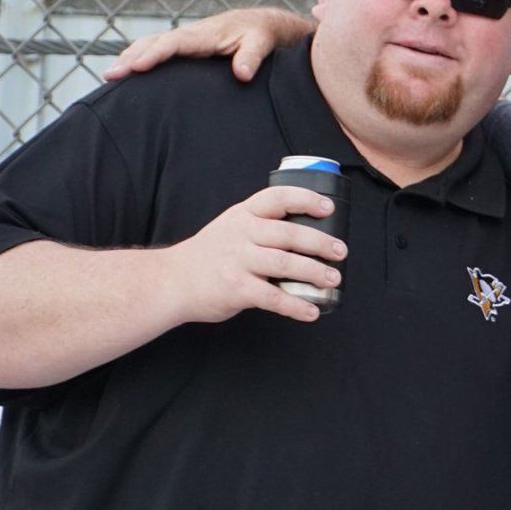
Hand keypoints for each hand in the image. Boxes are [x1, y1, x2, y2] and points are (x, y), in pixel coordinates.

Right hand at [103, 7, 314, 82]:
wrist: (259, 24)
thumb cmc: (259, 35)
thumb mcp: (261, 44)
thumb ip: (251, 57)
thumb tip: (242, 74)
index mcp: (203, 35)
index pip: (173, 43)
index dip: (154, 55)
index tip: (136, 67)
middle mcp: (188, 35)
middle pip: (153, 44)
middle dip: (130, 58)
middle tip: (110, 76)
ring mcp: (182, 41)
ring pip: (148, 46)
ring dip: (128, 59)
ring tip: (109, 77)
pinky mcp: (182, 48)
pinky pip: (154, 51)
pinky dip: (136, 58)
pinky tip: (124, 74)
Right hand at [162, 186, 345, 324]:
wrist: (170, 282)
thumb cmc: (207, 256)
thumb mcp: (230, 228)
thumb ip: (260, 227)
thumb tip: (306, 237)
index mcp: (243, 215)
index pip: (278, 197)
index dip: (306, 199)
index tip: (328, 207)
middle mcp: (241, 234)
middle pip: (289, 233)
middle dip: (320, 242)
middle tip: (340, 251)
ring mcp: (238, 261)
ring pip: (286, 263)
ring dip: (315, 272)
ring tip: (333, 279)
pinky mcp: (236, 289)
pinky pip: (274, 298)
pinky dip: (296, 306)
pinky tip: (312, 312)